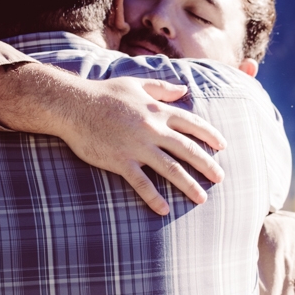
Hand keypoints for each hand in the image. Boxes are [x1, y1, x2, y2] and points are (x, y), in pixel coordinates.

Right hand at [0, 64, 226, 215]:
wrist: (71, 104)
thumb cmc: (103, 93)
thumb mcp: (135, 84)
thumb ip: (162, 87)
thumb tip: (184, 88)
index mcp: (158, 111)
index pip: (192, 124)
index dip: (210, 135)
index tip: (223, 147)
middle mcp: (152, 129)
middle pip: (188, 149)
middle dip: (207, 165)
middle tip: (221, 178)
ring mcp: (137, 147)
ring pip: (171, 169)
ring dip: (189, 185)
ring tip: (202, 198)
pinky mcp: (120, 161)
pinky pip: (141, 183)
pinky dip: (154, 197)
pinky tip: (164, 209)